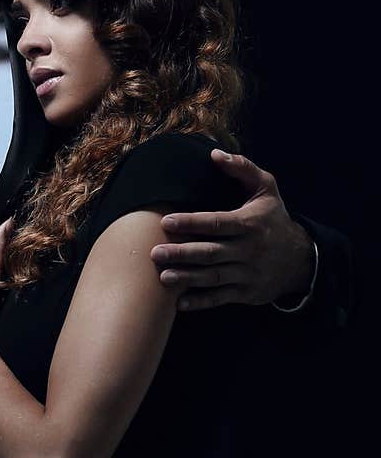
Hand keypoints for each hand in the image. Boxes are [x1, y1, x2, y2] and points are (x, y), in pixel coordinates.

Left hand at [150, 149, 315, 310]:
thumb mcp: (266, 189)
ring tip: (163, 277)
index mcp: (250, 223)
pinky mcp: (247, 293)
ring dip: (187, 278)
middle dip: (182, 254)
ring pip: (214, 277)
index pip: (216, 223)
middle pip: (211, 252)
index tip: (166, 221)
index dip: (191, 222)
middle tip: (155, 253)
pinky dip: (201, 302)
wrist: (302, 259)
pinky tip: (180, 303)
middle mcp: (249, 250)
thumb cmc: (274, 219)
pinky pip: (221, 298)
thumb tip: (214, 154)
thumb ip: (242, 169)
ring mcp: (248, 274)